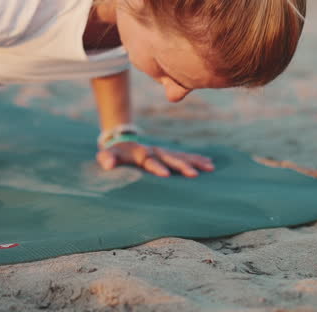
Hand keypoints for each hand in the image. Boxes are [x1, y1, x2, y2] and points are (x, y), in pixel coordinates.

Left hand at [96, 142, 214, 177]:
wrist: (121, 141)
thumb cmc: (113, 154)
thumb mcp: (107, 155)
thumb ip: (106, 158)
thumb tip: (108, 164)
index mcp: (140, 154)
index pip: (149, 161)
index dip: (157, 167)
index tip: (166, 175)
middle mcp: (155, 151)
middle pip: (170, 158)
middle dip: (182, 166)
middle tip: (194, 174)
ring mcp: (162, 152)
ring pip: (181, 156)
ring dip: (195, 161)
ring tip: (210, 167)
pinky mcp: (167, 154)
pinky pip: (184, 156)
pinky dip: (196, 159)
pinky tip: (209, 162)